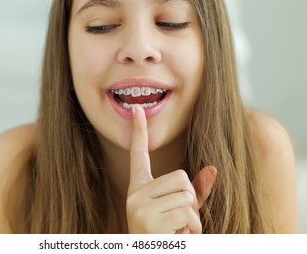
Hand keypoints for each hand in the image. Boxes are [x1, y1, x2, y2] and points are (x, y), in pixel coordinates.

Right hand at [126, 104, 216, 233]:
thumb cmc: (166, 236)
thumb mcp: (176, 213)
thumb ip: (190, 193)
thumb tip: (211, 170)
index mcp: (139, 190)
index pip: (138, 155)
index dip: (139, 132)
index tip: (137, 109)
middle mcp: (135, 195)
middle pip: (180, 177)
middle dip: (189, 199)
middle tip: (178, 220)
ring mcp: (139, 207)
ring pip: (187, 195)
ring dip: (192, 217)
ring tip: (177, 231)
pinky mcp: (149, 220)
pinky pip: (187, 212)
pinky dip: (192, 228)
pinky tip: (177, 237)